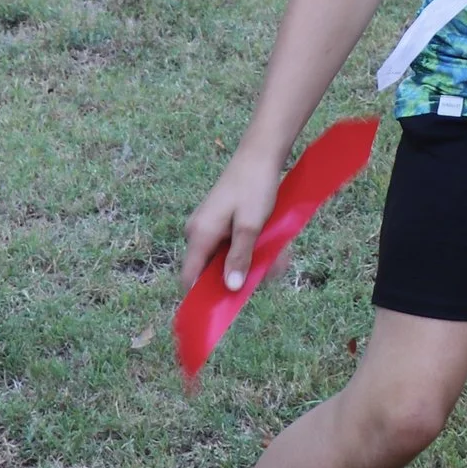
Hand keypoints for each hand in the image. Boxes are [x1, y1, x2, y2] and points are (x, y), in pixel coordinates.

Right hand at [183, 147, 284, 291]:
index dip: (202, 297)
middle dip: (239, 276)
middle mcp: (197, 232)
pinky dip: (249, 248)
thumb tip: (230, 288)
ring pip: (225, 258)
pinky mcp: (219, 222)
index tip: (223, 311)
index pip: (189, 277)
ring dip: (250, 261)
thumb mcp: (251, 226)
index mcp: (199, 234)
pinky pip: (231, 245)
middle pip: (211, 271)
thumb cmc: (254, 188)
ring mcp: (208, 227)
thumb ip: (240, 257)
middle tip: (269, 270)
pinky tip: (270, 243)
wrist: (259, 156)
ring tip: (277, 254)